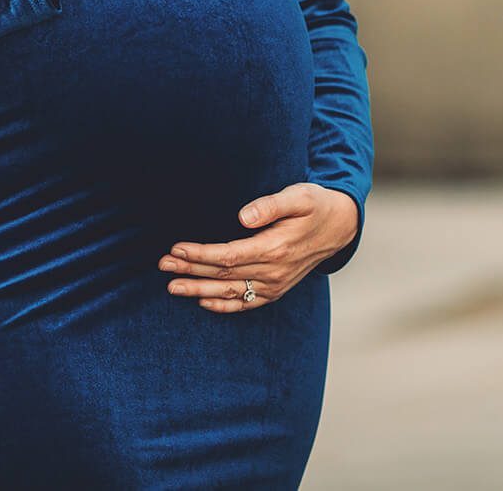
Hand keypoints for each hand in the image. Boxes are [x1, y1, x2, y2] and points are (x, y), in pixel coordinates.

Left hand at [157, 183, 358, 310]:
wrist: (340, 226)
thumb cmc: (315, 205)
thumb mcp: (299, 196)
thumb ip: (271, 205)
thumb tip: (243, 216)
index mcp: (276, 248)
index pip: (229, 256)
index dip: (201, 254)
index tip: (177, 248)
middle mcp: (274, 271)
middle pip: (224, 275)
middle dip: (190, 270)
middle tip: (163, 264)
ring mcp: (275, 284)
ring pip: (230, 293)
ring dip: (198, 290)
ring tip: (172, 287)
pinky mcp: (276, 290)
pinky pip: (245, 304)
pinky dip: (223, 306)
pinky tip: (202, 301)